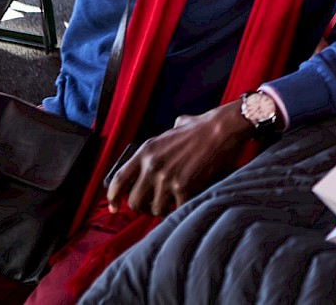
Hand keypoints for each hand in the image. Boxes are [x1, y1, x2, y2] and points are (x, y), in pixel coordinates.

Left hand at [106, 101, 253, 216]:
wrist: (223, 128)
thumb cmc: (202, 126)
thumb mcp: (174, 128)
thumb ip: (163, 141)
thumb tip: (166, 141)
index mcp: (146, 151)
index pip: (119, 179)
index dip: (113, 197)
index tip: (113, 207)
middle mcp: (152, 166)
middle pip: (134, 201)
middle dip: (144, 206)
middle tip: (155, 204)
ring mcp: (167, 178)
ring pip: (155, 209)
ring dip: (164, 209)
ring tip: (174, 201)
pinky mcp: (184, 187)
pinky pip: (176, 209)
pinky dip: (182, 207)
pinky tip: (188, 199)